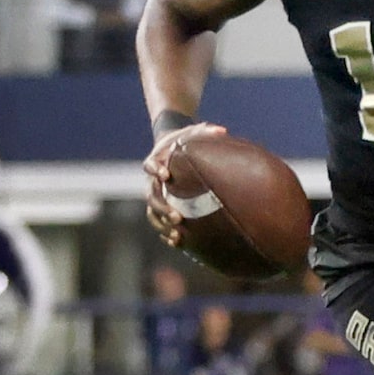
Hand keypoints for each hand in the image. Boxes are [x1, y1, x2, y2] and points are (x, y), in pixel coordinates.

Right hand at [143, 121, 227, 249]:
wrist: (169, 147)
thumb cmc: (184, 140)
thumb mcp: (194, 132)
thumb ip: (206, 131)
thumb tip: (223, 131)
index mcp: (156, 161)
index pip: (150, 165)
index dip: (155, 170)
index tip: (165, 175)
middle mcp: (151, 180)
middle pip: (151, 196)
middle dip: (162, 208)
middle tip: (178, 217)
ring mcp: (154, 194)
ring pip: (152, 213)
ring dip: (162, 224)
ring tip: (177, 235)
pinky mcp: (159, 205)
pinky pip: (158, 221)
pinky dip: (165, 232)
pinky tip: (177, 243)